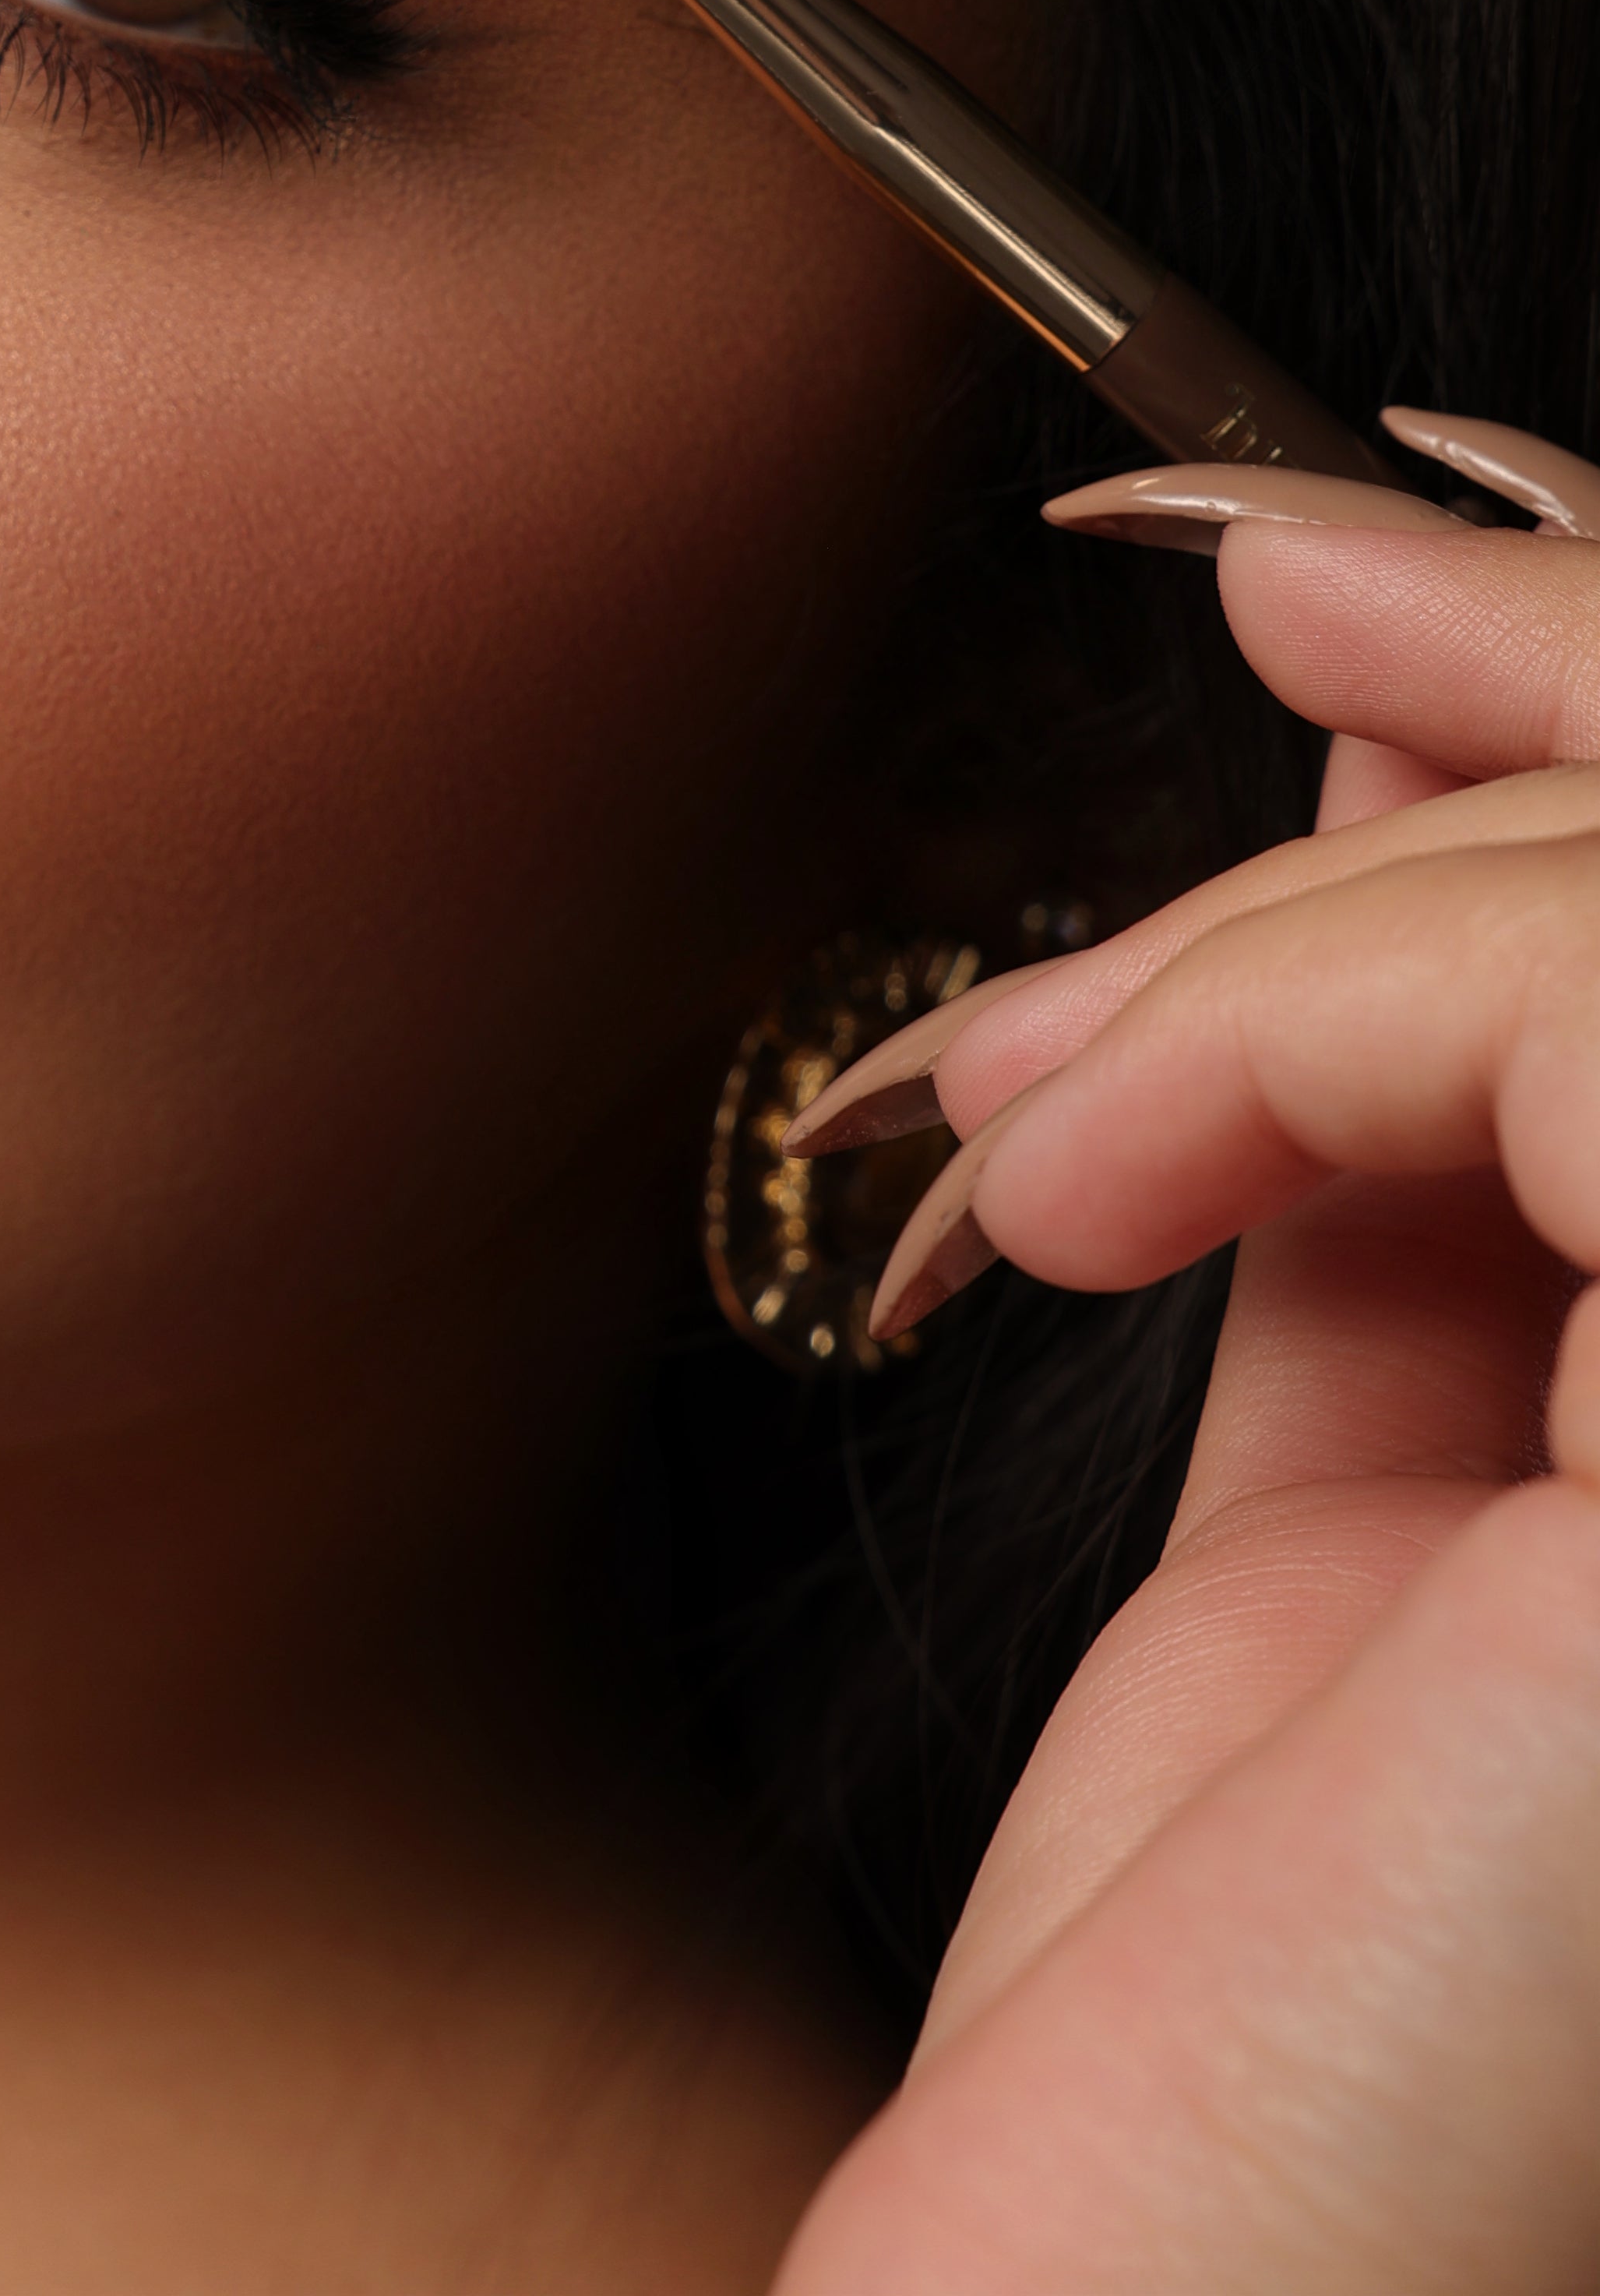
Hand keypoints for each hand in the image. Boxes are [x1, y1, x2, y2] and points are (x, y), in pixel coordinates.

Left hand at [772, 419, 1599, 2295]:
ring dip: (1326, 906)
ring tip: (1055, 1100)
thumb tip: (1399, 759)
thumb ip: (1434, 1154)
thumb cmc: (1234, 2038)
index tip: (1337, 553)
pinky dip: (1298, 1017)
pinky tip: (1085, 1184)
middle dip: (1536, 650)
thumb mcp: (1367, 1484)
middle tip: (1240, 571)